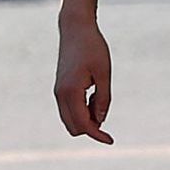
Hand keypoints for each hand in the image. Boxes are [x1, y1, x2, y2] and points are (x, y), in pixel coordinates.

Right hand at [51, 0, 114, 142]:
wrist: (75, 28)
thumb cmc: (93, 47)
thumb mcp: (104, 73)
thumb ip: (103, 99)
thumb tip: (101, 121)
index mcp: (71, 92)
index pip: (83, 124)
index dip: (97, 135)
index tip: (110, 141)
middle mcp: (60, 94)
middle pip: (73, 127)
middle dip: (91, 127)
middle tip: (105, 110)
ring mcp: (58, 91)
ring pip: (70, 119)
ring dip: (87, 118)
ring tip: (100, 98)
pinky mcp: (60, 87)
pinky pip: (69, 109)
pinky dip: (82, 110)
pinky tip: (94, 96)